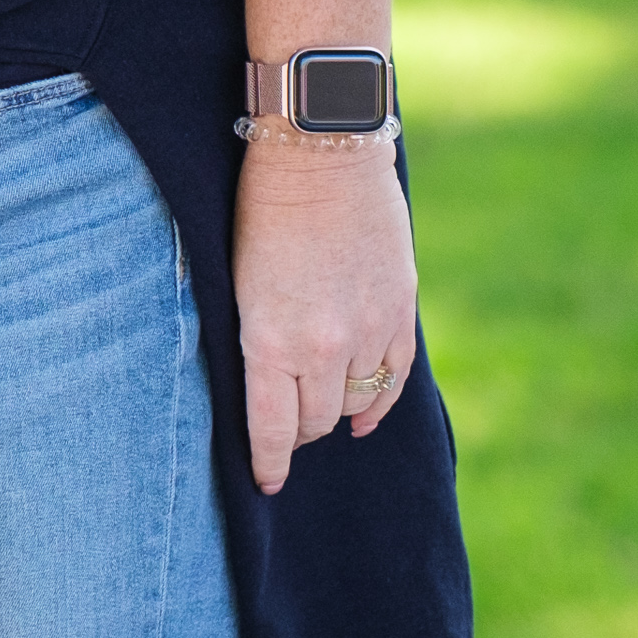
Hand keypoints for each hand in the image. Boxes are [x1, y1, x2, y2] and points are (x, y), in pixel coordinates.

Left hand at [232, 140, 417, 493]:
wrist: (320, 153)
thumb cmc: (261, 208)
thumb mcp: (238, 279)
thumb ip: (257, 335)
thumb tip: (266, 381)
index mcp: (270, 341)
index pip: (272, 429)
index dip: (269, 463)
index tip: (267, 483)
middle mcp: (322, 347)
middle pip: (315, 420)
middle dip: (299, 433)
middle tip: (286, 436)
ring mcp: (367, 331)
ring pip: (357, 404)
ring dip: (338, 414)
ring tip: (322, 417)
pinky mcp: (400, 312)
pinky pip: (395, 377)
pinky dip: (381, 402)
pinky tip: (366, 415)